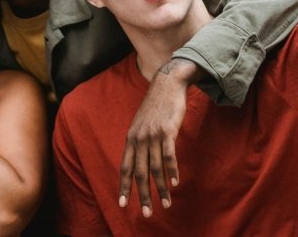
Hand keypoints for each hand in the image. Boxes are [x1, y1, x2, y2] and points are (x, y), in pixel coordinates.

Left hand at [118, 58, 203, 216]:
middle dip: (143, 196)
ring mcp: (152, 135)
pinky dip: (171, 171)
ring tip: (166, 204)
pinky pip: (168, 156)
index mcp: (131, 138)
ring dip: (160, 189)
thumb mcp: (141, 123)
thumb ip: (138, 141)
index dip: (124, 187)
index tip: (123, 205)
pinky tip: (174, 183)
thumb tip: (139, 160)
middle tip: (147, 214)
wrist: (167, 83)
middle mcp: (139, 139)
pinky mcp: (167, 131)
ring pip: (155, 168)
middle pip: (139, 173)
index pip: (125, 168)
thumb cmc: (156, 105)